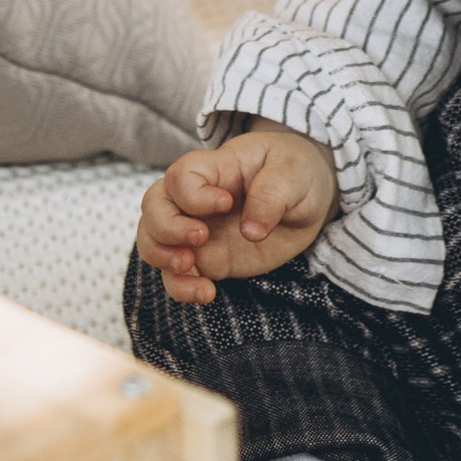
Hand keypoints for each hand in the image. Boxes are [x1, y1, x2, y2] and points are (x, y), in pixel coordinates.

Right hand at [135, 124, 338, 300]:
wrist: (307, 197)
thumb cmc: (296, 172)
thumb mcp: (294, 173)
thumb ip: (272, 195)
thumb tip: (251, 231)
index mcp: (215, 167)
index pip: (181, 176)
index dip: (194, 195)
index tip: (226, 203)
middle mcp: (196, 199)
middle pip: (153, 206)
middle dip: (166, 228)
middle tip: (201, 238)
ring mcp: (198, 231)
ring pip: (153, 242)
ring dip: (162, 258)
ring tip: (192, 268)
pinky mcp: (208, 260)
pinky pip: (177, 276)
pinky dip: (182, 288)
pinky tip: (207, 293)